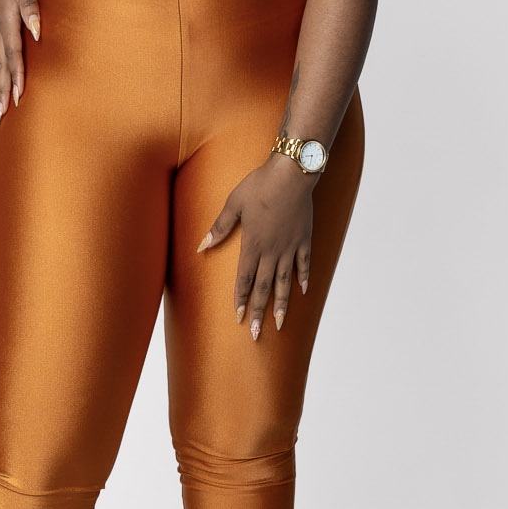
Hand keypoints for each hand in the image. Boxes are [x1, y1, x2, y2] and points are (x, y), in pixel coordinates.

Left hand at [196, 154, 316, 339]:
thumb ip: (219, 227)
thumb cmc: (259, 185)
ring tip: (279, 323)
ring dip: (281, 304)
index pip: (245, 279)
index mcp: (253, 244)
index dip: (241, 299)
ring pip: (285, 282)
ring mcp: (290, 246)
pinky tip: (302, 291)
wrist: (292, 173)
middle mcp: (272, 251)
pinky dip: (303, 278)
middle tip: (257, 335)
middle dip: (259, 312)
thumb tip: (202, 246)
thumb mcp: (234, 204)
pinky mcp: (304, 238)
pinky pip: (304, 263)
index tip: (239, 317)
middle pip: (264, 287)